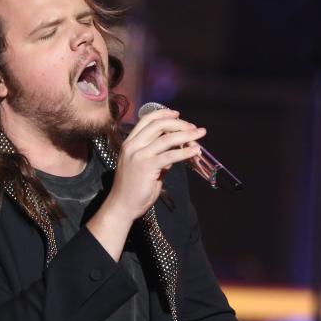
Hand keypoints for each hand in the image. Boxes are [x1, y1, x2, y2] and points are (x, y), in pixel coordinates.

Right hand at [102, 108, 204, 222]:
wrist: (121, 206)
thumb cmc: (132, 190)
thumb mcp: (145, 168)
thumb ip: (159, 157)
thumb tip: (175, 151)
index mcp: (130, 143)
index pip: (147, 120)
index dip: (164, 114)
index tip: (177, 114)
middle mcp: (132, 145)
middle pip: (159, 125)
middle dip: (179, 124)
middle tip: (194, 128)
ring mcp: (139, 155)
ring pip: (167, 138)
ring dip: (186, 135)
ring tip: (199, 135)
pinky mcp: (147, 166)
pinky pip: (170, 155)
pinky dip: (185, 152)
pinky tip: (194, 151)